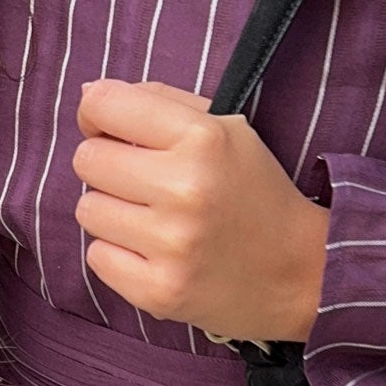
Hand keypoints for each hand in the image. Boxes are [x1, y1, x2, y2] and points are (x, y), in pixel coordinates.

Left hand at [72, 79, 328, 343]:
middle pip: (87, 160)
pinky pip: (97, 257)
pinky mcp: (159, 292)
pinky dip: (117, 254)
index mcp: (203, 138)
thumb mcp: (225, 130)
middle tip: (142, 182)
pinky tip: (153, 253)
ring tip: (152, 220)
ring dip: (111, 212)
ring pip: (87, 210)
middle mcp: (185, 189)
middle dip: (107, 166)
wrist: (299, 271)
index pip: (103, 105)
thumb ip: (158, 102)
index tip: (110, 130)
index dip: (97, 115)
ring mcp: (171, 245)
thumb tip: (88, 93)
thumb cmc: (253, 193)